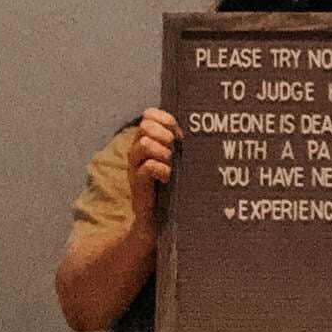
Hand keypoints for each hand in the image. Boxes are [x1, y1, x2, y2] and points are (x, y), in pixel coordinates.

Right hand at [128, 107, 181, 223]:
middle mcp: (137, 149)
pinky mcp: (136, 182)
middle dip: (164, 134)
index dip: (165, 119)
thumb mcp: (175, 159)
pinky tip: (167, 177)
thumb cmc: (171, 184)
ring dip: (163, 152)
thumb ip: (178, 142)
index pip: (149, 114)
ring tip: (170, 163)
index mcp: (146, 139)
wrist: (157, 217)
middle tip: (174, 148)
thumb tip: (196, 125)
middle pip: (145, 126)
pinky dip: (161, 169)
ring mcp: (135, 165)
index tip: (179, 133)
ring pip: (144, 143)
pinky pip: (147, 166)